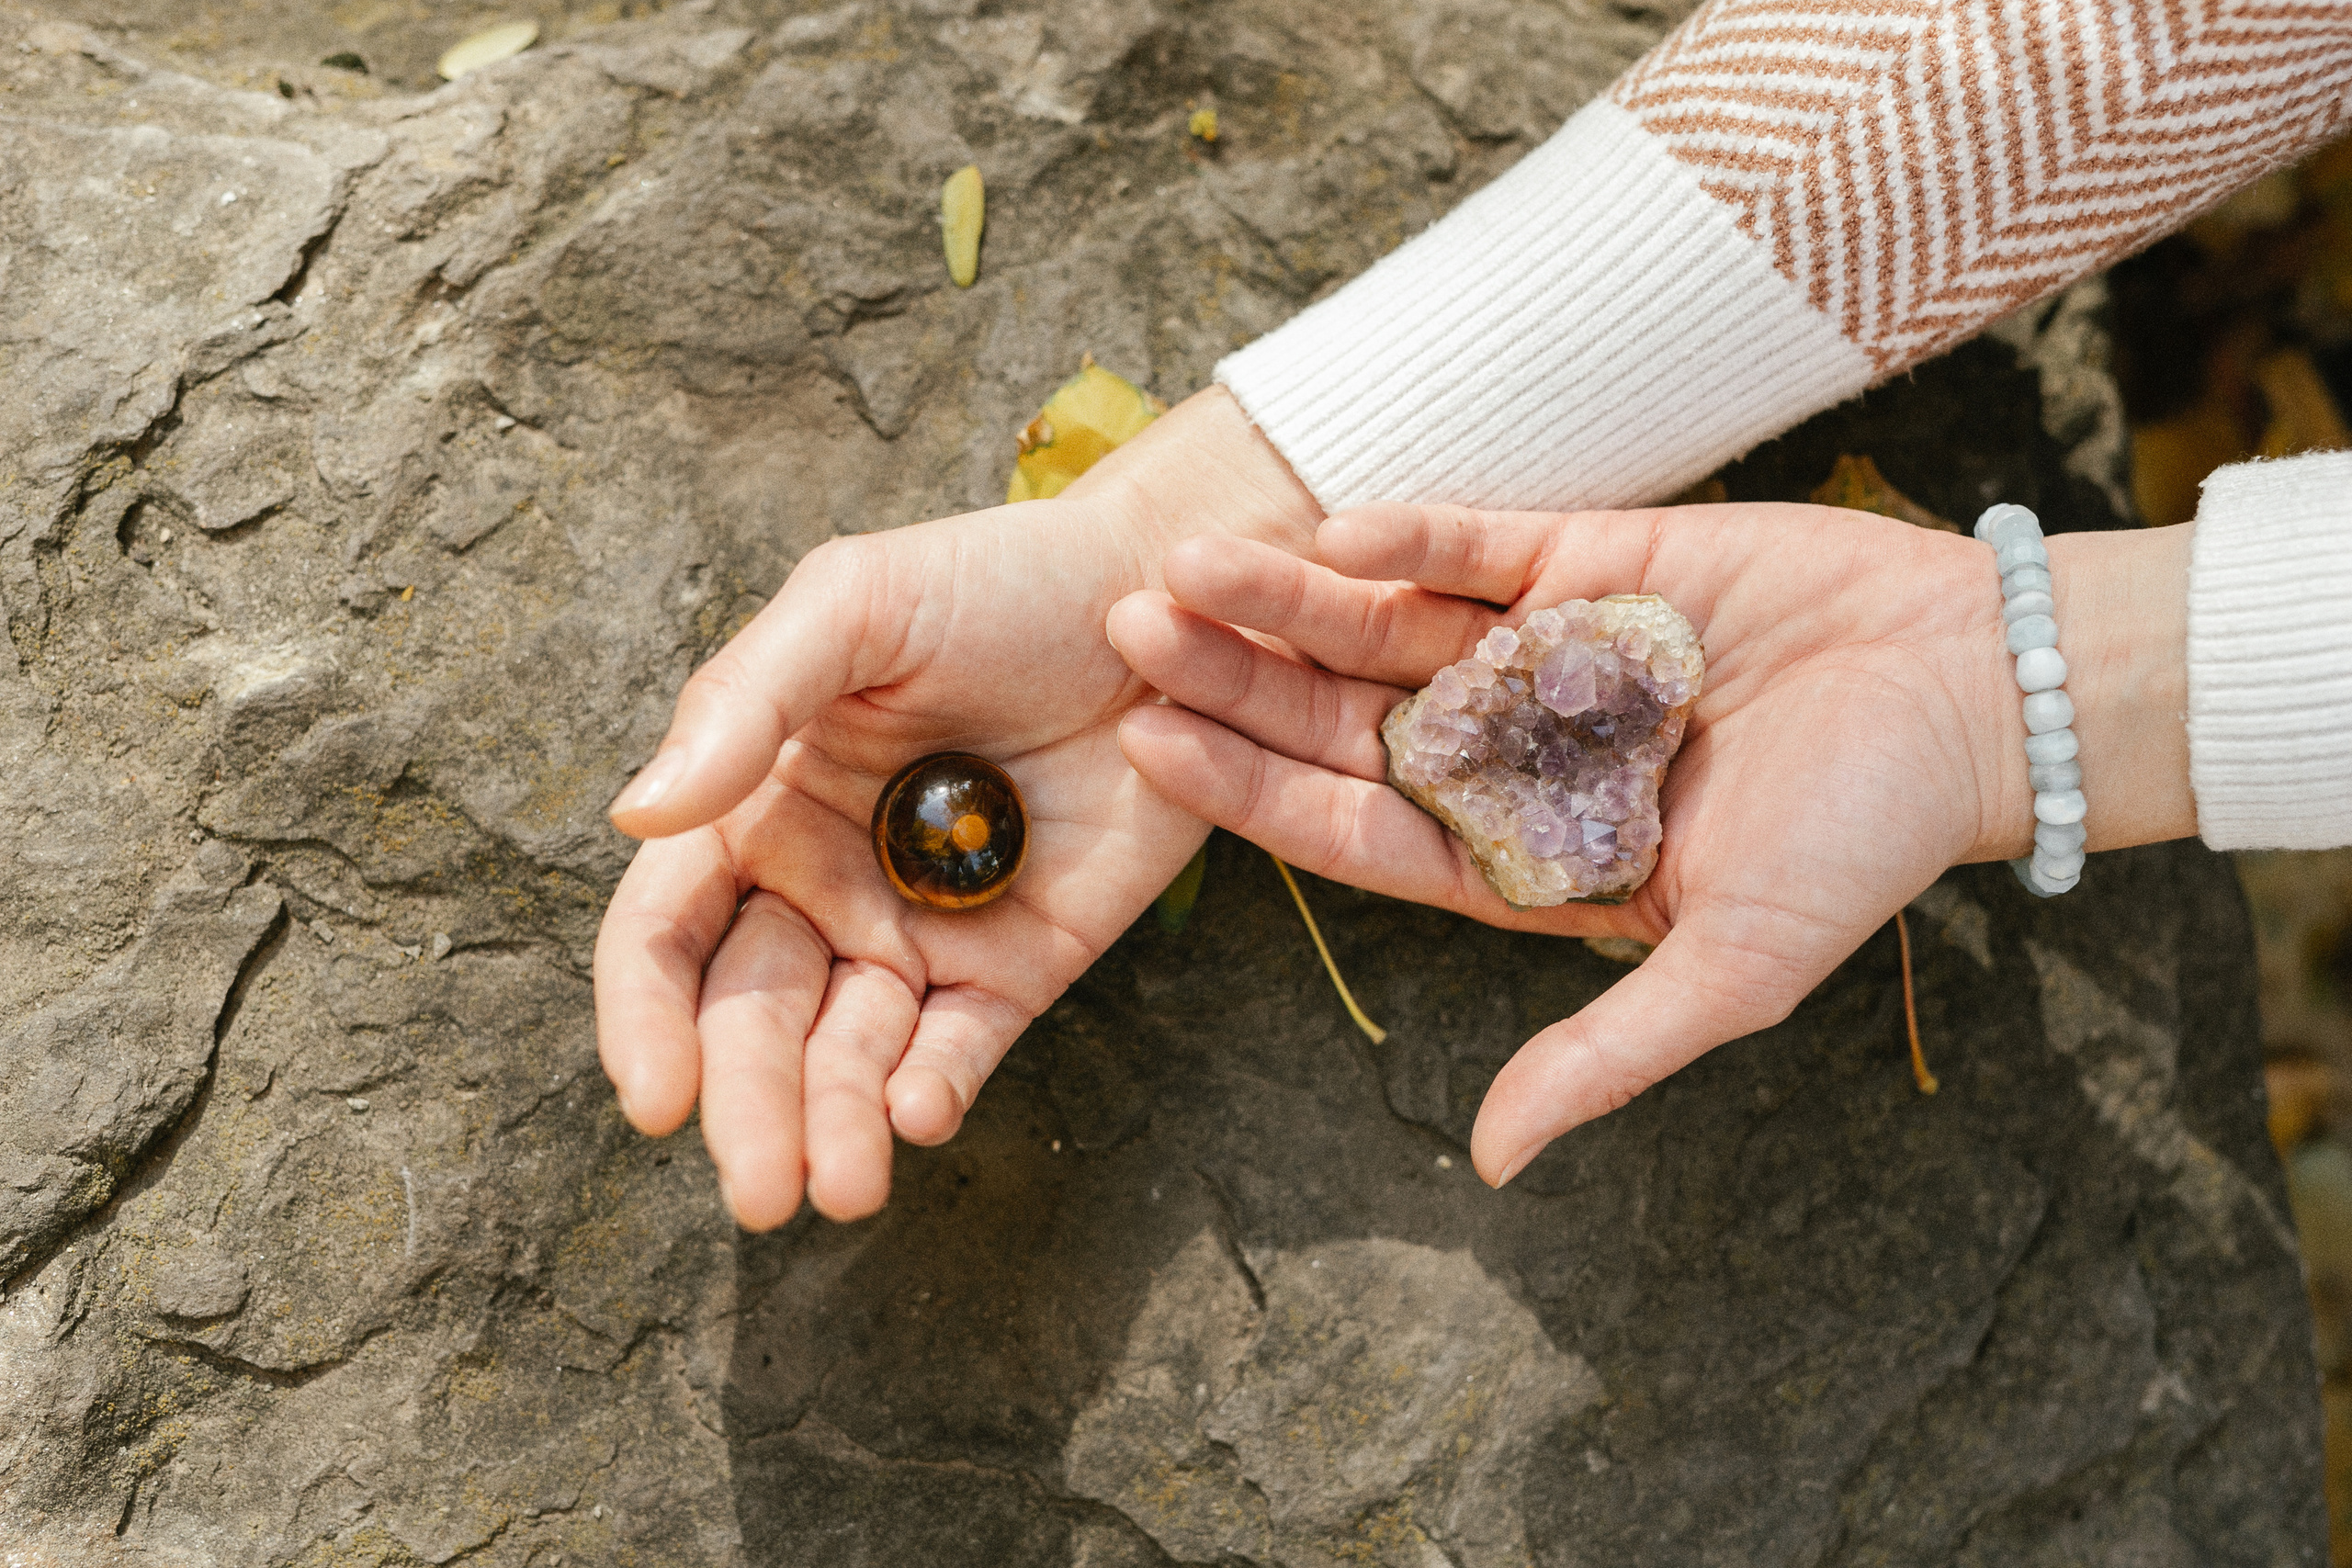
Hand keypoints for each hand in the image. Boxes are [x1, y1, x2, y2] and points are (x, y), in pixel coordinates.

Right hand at [593, 388, 1319, 1226]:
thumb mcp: (857, 606)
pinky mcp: (1022, 962)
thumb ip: (747, 702)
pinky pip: (963, 1046)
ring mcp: (923, 930)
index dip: (649, 1019)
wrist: (1168, 597)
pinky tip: (919, 1113)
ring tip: (842, 1186)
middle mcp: (823, 885)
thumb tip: (637, 816)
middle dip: (750, 1107)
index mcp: (757, 805)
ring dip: (836, 1125)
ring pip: (851, 1055)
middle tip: (762, 1190)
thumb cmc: (995, 580)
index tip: (656, 1099)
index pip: (670, 933)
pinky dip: (935, 1088)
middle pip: (756, 1018)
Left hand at [1108, 503, 2192, 1185]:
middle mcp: (1501, 751)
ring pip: (1378, 623)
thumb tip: (1491, 1162)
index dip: (1249, 791)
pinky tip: (1320, 528)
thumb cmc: (1863, 843)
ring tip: (1187, 566)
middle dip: (1233, 680)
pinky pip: (1471, 542)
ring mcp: (1534, 651)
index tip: (1153, 750)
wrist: (1971, 694)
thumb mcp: (1735, 968)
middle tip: (1124, 637)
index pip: (1349, 825)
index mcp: (1512, 852)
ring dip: (1283, 597)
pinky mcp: (1585, 560)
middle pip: (1335, 716)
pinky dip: (1402, 534)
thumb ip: (1607, 1057)